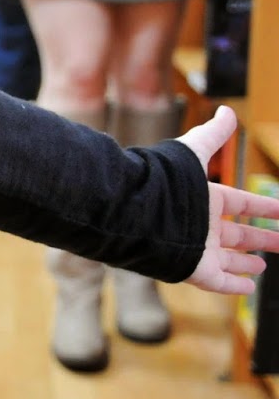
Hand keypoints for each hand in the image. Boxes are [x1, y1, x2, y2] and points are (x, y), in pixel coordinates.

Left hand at [176, 107, 278, 293]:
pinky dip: (235, 286)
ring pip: (229, 258)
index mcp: (205, 199)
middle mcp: (202, 225)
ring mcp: (198, 249)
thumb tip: (228, 110)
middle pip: (238, 233)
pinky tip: (249, 288)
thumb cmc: (164, 182)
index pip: (240, 204)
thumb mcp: (193, 153)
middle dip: (261, 237)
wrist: (135, 212)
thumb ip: (212, 135)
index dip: (263, 207)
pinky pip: (219, 281)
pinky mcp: (194, 270)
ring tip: (263, 266)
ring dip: (247, 262)